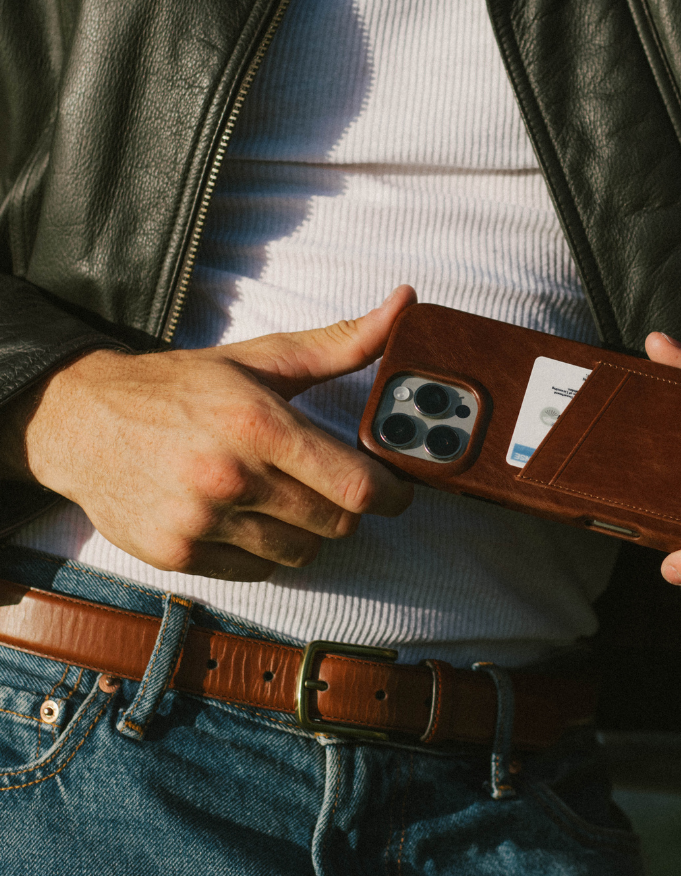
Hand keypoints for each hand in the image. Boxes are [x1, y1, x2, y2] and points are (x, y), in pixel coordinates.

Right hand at [5, 285, 416, 580]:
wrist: (80, 420)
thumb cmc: (181, 386)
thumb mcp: (261, 357)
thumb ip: (340, 342)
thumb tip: (406, 304)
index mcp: (258, 424)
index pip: (355, 485)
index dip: (392, 493)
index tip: (397, 489)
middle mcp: (230, 477)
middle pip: (337, 524)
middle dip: (348, 507)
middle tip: (333, 485)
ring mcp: (200, 522)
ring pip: (302, 552)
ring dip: (308, 530)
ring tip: (284, 496)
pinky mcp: (177, 555)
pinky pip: (259, 571)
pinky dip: (266, 550)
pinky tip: (246, 516)